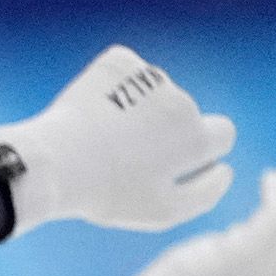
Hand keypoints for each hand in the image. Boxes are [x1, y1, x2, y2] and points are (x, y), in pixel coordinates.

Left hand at [0, 44, 235, 234]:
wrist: (51, 163)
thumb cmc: (105, 192)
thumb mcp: (161, 212)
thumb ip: (205, 194)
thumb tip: (224, 172)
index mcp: (196, 137)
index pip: (221, 135)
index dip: (197, 149)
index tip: (170, 161)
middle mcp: (181, 102)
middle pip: (181, 116)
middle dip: (159, 133)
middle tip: (120, 157)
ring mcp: (149, 78)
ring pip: (149, 95)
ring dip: (131, 112)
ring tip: (98, 139)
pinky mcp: (118, 63)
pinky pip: (121, 74)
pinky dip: (108, 90)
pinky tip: (88, 113)